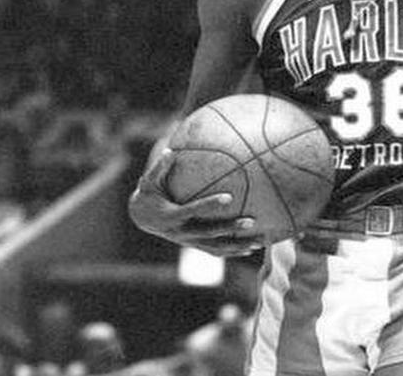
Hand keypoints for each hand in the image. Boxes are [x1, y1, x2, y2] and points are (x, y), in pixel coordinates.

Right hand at [127, 148, 264, 256]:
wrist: (142, 218)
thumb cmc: (149, 194)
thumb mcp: (149, 181)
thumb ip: (159, 168)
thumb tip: (168, 151)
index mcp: (172, 216)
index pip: (195, 210)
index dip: (211, 204)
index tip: (230, 197)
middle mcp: (182, 232)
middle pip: (210, 233)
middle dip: (230, 228)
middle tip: (251, 221)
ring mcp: (189, 242)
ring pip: (216, 247)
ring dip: (238, 246)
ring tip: (259, 242)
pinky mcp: (194, 245)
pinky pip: (216, 251)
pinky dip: (233, 252)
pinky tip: (251, 250)